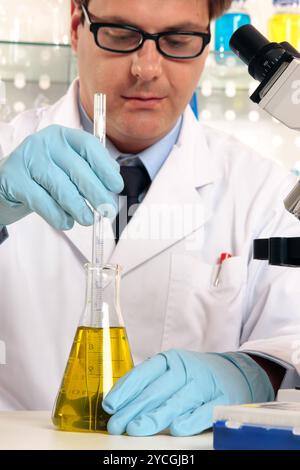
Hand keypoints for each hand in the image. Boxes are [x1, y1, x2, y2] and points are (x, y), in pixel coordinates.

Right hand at [0, 125, 122, 228]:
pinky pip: (41, 201)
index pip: (89, 146)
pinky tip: (65, 222)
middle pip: (77, 169)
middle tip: (108, 211)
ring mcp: (27, 158)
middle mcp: (45, 142)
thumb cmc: (45, 177)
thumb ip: (91, 169)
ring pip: (60, 186)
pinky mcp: (14, 178)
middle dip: (96, 193)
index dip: (105, 167)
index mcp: (63, 136)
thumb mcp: (68, 167)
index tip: (117, 186)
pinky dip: (57, 215)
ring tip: (87, 220)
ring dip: (78, 207)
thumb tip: (114, 178)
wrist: (6, 183)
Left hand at [102, 349, 273, 436]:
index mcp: (170, 360)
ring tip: (136, 428)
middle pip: (156, 390)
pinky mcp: (221, 400)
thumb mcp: (171, 371)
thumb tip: (119, 404)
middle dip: (134, 408)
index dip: (125, 390)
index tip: (110, 406)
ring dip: (155, 416)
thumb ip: (148, 384)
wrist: (234, 372)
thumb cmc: (194, 375)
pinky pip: (204, 411)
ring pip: (177, 401)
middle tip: (117, 424)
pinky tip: (175, 429)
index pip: (143, 374)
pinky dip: (190, 420)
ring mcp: (204, 384)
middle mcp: (185, 369)